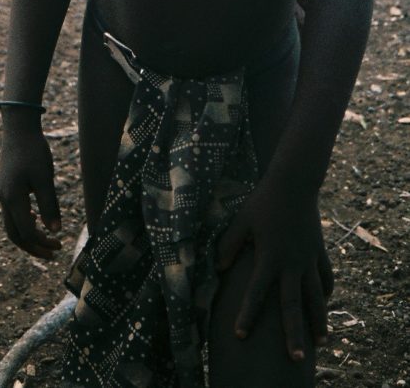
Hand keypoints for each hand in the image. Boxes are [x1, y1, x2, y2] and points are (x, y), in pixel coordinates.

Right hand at [0, 122, 62, 260]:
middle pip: (15, 234)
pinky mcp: (8, 187)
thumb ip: (49, 205)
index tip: (59, 245)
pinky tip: (38, 219)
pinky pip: (13, 213)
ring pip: (12, 225)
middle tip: (53, 253)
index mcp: (13, 199)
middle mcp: (5, 199)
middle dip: (33, 247)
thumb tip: (55, 231)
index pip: (25, 233)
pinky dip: (25, 223)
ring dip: (29, 236)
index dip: (41, 243)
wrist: (19, 128)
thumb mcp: (44, 178)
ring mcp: (5, 194)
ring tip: (48, 239)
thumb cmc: (33, 151)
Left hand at [217, 179, 332, 360]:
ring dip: (318, 320)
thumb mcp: (241, 220)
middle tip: (296, 360)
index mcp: (269, 257)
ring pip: (315, 297)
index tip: (240, 335)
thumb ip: (229, 244)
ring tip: (320, 342)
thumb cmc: (263, 201)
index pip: (256, 292)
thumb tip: (217, 266)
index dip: (247, 314)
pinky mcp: (319, 251)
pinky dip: (325, 292)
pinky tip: (323, 303)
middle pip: (293, 305)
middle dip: (294, 334)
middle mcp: (291, 263)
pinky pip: (325, 277)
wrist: (294, 183)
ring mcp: (309, 259)